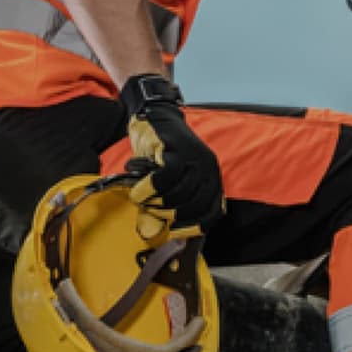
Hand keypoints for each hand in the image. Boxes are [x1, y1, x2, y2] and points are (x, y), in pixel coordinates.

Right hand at [118, 76, 224, 228]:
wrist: (155, 118)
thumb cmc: (159, 156)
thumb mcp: (163, 185)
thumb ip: (160, 207)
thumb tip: (150, 234)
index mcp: (211, 180)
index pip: (213, 212)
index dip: (195, 227)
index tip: (174, 232)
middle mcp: (209, 170)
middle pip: (194, 206)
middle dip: (169, 214)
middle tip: (150, 209)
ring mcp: (196, 159)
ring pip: (179, 193)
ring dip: (157, 201)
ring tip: (143, 197)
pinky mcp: (179, 149)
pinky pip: (166, 178)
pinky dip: (149, 188)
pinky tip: (139, 189)